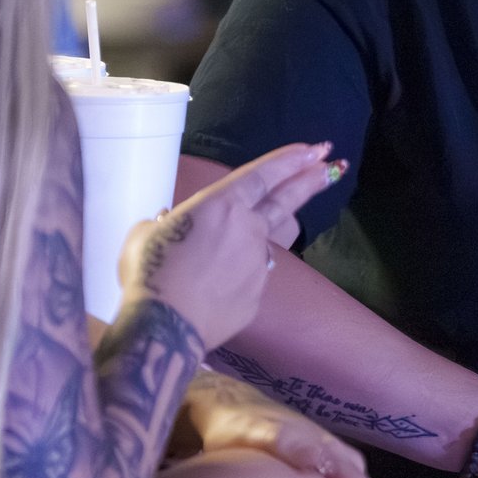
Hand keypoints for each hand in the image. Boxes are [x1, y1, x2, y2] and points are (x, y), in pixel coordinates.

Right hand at [120, 142, 340, 350]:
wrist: (166, 328)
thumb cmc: (150, 273)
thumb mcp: (146, 235)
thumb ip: (165, 223)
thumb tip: (167, 225)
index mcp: (221, 205)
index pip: (261, 175)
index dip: (288, 160)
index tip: (313, 149)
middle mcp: (248, 230)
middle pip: (284, 200)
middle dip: (309, 180)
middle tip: (332, 163)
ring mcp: (257, 264)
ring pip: (263, 243)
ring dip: (261, 235)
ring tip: (264, 229)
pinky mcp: (257, 296)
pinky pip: (248, 277)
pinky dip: (237, 276)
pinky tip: (215, 287)